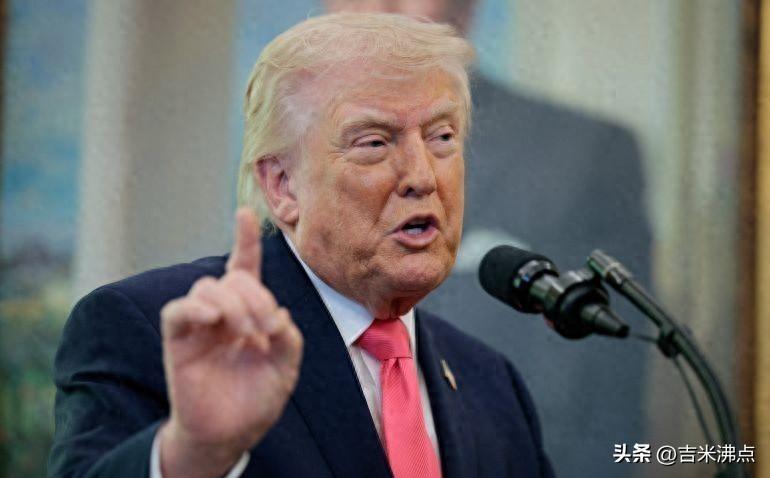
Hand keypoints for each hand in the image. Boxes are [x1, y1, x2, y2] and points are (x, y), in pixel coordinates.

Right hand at [158, 208, 302, 477]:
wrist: (230, 433)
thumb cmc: (257, 399)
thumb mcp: (286, 367)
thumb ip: (289, 337)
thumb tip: (278, 312)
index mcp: (248, 313)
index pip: (244, 268)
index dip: (245, 240)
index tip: (245, 212)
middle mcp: (222, 312)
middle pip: (232, 279)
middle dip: (255, 297)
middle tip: (267, 329)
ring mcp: (200, 325)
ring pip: (207, 288)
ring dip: (233, 304)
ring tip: (247, 334)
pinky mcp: (178, 340)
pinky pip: (177, 311)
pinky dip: (195, 308)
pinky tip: (213, 319)